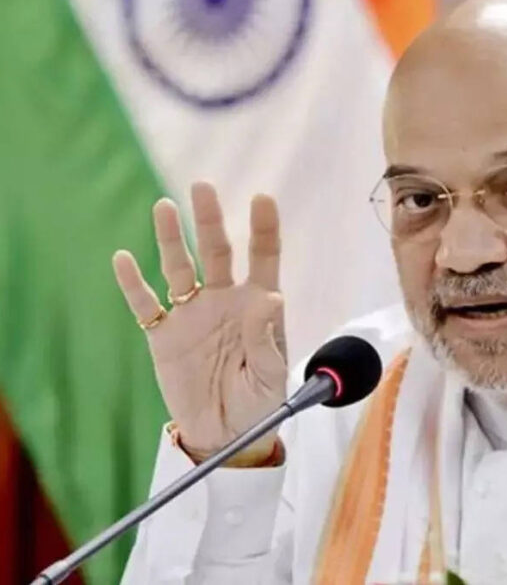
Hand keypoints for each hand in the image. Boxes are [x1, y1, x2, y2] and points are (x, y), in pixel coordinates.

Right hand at [113, 182, 286, 465]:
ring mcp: (192, 315)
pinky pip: (145, 305)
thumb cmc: (259, 401)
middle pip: (217, 252)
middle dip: (210, 221)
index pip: (263, 257)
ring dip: (171, 239)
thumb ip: (266, 337)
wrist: (226, 433)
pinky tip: (122, 258)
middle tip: (202, 187)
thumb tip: (269, 297)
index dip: (263, 228)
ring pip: (179, 269)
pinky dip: (133, 284)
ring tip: (164, 207)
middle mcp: (224, 301)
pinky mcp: (164, 336)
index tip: (262, 198)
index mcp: (258, 305)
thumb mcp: (270, 374)